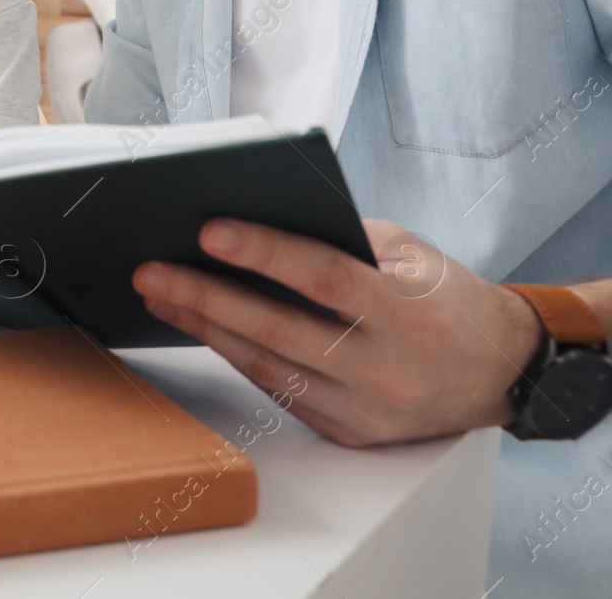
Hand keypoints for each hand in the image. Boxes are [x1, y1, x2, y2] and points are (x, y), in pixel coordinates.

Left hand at [132, 218, 543, 447]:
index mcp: (406, 313)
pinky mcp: (347, 432)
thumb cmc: (447, 299)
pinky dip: (236, 355)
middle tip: (151, 272)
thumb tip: (259, 220)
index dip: (264, 253)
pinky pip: (278, 390)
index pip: (323, 279)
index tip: (209, 230)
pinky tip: (201, 326)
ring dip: (206, 328)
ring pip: (267, 366)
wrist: (500, 372)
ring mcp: (364, 409)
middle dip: (206, 298)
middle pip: (278, 330)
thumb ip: (342, 239)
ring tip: (159, 294)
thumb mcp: (411, 254)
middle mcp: (384, 368)